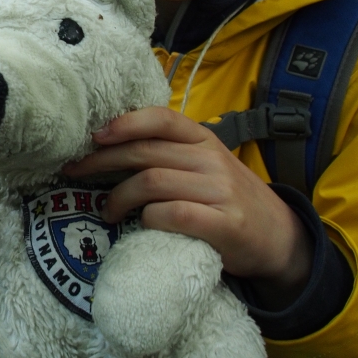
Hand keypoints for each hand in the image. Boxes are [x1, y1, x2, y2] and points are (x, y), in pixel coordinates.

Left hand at [62, 106, 312, 308]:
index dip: (125, 123)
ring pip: (152, 182)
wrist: (281, 238)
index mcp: (204, 140)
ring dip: (118, 197)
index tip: (94, 135)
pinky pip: (171, 214)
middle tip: (76, 173)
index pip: (161, 119)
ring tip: (108, 210)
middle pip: (145, 152)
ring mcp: (219, 191)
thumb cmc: (229, 200)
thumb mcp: (206, 165)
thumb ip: (170, 153)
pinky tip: (140, 225)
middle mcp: (212, 159)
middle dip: (101, 161)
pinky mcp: (223, 224)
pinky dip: (147, 219)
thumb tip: (109, 145)